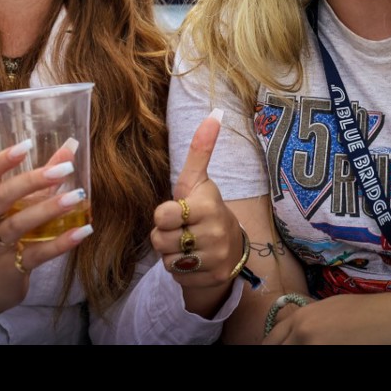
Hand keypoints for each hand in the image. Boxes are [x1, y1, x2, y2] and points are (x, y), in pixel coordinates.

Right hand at [0, 140, 92, 326]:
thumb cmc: (5, 234)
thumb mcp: (18, 206)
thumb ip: (43, 177)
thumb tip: (71, 147)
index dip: (1, 160)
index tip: (25, 145)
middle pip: (2, 197)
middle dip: (32, 181)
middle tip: (64, 170)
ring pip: (19, 224)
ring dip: (49, 209)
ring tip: (77, 196)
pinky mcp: (13, 269)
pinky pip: (37, 254)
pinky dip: (60, 243)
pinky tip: (83, 231)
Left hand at [150, 108, 242, 314]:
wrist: (230, 250)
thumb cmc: (205, 209)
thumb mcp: (198, 180)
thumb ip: (200, 149)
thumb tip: (215, 113)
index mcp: (209, 205)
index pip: (163, 215)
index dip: (163, 215)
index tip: (179, 212)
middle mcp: (215, 232)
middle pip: (160, 239)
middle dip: (164, 236)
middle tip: (181, 230)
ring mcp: (215, 257)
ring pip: (167, 259)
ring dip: (170, 253)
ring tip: (187, 245)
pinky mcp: (212, 277)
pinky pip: (176, 275)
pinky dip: (179, 270)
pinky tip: (193, 261)